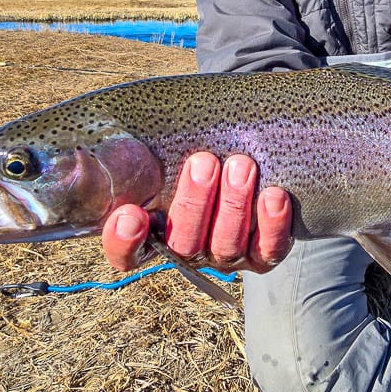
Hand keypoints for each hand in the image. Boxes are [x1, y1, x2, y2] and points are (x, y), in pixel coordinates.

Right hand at [101, 152, 292, 272]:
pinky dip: (272, 223)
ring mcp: (225, 254)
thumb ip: (138, 151)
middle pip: (183, 244)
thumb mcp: (161, 150)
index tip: (131, 214)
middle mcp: (187, 250)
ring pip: (226, 245)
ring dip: (233, 204)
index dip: (124, 242)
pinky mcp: (262, 254)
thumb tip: (116, 136)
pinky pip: (269, 248)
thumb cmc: (191, 150)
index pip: (126, 254)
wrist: (241, 153)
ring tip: (241, 166)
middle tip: (204, 162)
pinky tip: (274, 195)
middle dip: (194, 203)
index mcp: (152, 232)